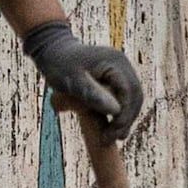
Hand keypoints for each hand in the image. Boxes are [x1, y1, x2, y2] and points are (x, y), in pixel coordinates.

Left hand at [19, 19, 144, 137]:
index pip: (128, 93)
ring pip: (132, 99)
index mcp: (115, 62)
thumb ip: (92, 94)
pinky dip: (121, 112)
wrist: (53, 48)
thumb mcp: (72, 81)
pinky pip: (125, 96)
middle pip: (135, 97)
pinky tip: (113, 126)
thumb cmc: (58, 63)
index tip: (112, 133)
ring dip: (126, 118)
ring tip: (115, 137)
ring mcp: (122, 69)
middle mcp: (123, 64)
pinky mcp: (117, 76)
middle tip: (115, 139)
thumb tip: (116, 112)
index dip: (124, 115)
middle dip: (127, 119)